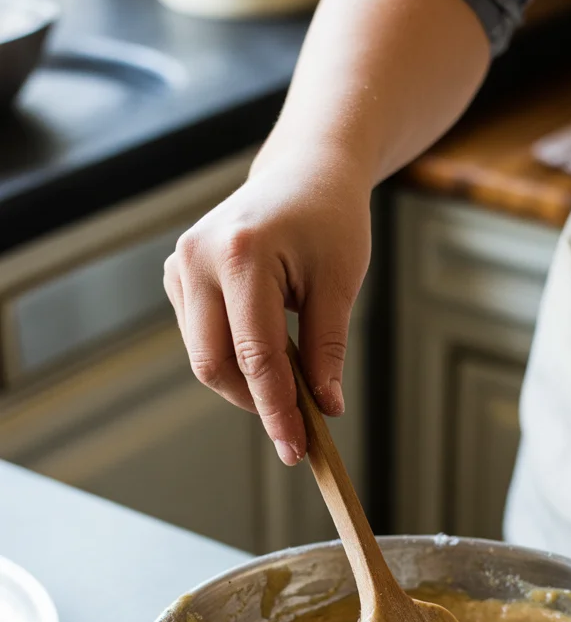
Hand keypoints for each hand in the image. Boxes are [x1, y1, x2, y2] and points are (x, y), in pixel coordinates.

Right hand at [163, 147, 371, 463]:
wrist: (305, 173)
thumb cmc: (330, 221)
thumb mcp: (340, 284)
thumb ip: (327, 349)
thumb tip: (325, 408)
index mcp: (241, 255)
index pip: (255, 355)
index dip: (276, 409)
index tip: (296, 448)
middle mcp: (198, 258)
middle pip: (213, 364)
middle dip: (255, 402)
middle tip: (298, 426)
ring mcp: (181, 265)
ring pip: (204, 355)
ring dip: (245, 381)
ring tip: (292, 379)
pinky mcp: (179, 274)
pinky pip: (201, 337)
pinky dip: (233, 357)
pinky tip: (266, 347)